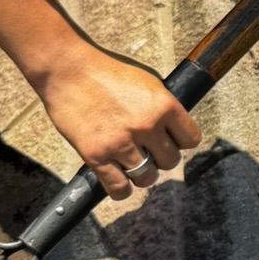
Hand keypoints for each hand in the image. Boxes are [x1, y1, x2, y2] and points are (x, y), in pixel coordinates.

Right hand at [33, 42, 202, 200]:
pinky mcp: (96, 155)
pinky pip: (119, 188)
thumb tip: (175, 128)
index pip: (190, 139)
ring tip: (133, 164)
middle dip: (160, 157)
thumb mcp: (147, 81)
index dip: (180, 141)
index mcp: (163, 105)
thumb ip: (162, 107)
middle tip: (147, 150)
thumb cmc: (106, 72)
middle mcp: (146, 125)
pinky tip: (119, 180)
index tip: (170, 140)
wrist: (67, 70)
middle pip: (170, 161)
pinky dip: (121, 189)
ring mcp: (121, 142)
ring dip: (142, 174)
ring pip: (147, 177)